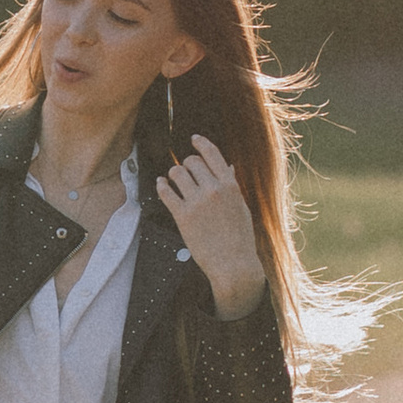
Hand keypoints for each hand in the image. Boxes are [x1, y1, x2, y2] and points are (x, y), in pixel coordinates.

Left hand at [156, 136, 263, 317]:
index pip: (213, 154)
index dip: (201, 143)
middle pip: (191, 162)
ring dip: (173, 174)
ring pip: (177, 173)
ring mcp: (197, 202)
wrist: (233, 264)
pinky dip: (161, 185)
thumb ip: (232, 186)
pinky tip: (161, 184)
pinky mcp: (183, 216)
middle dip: (187, 164)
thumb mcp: (241, 207)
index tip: (193, 139)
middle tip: (185, 171)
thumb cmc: (240, 238)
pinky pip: (166, 192)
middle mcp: (213, 190)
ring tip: (174, 179)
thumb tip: (227, 168)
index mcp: (230, 185)